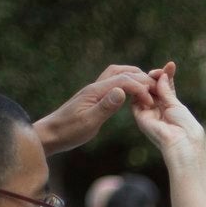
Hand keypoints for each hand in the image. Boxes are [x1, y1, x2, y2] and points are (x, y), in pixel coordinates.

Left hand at [34, 65, 156, 154]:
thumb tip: (122, 91)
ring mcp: (93, 91)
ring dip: (132, 77)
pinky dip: (125, 84)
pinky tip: (130, 94)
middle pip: (121, 71)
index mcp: (95, 91)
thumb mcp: (89, 122)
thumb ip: (106, 107)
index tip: (151, 102)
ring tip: (146, 87)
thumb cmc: (68, 132)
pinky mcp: (92, 97)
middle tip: (156, 88)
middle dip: (140, 77)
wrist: (49, 135)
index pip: (124, 81)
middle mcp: (94, 87)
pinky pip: (112, 84)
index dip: (140, 88)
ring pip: (116, 74)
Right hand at [130, 62, 205, 163]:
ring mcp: (149, 112)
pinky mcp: (140, 116)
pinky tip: (147, 83)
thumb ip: (167, 90)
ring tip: (154, 76)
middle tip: (160, 71)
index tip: (170, 65)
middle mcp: (159, 109)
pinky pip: (136, 100)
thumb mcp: (177, 104)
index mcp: (171, 107)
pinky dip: (140, 89)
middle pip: (154, 87)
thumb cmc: (185, 126)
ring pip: (144, 91)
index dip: (166, 75)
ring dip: (148, 81)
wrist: (181, 142)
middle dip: (156, 76)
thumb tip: (162, 75)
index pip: (166, 86)